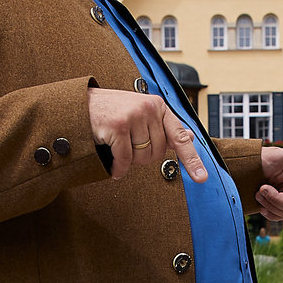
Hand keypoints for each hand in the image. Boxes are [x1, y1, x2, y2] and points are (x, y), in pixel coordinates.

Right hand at [88, 87, 207, 182]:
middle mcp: (149, 108)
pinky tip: (114, 165)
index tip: (201, 177)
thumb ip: (163, 126)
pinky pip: (126, 159)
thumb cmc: (111, 112)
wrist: (80, 105)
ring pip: (142, 157)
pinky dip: (119, 167)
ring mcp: (134, 116)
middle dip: (143, 156)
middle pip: (158, 152)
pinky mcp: (118, 126)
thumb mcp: (140, 113)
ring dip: (129, 160)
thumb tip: (190, 137)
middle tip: (128, 146)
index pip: (180, 136)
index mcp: (158, 106)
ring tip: (118, 146)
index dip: (192, 159)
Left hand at [256, 138, 282, 230]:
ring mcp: (282, 200)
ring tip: (257, 191)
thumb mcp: (277, 156)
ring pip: (281, 214)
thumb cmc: (259, 158)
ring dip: (267, 203)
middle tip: (261, 188)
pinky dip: (265, 211)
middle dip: (274, 199)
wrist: (239, 167)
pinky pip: (273, 217)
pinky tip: (259, 202)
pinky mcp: (272, 206)